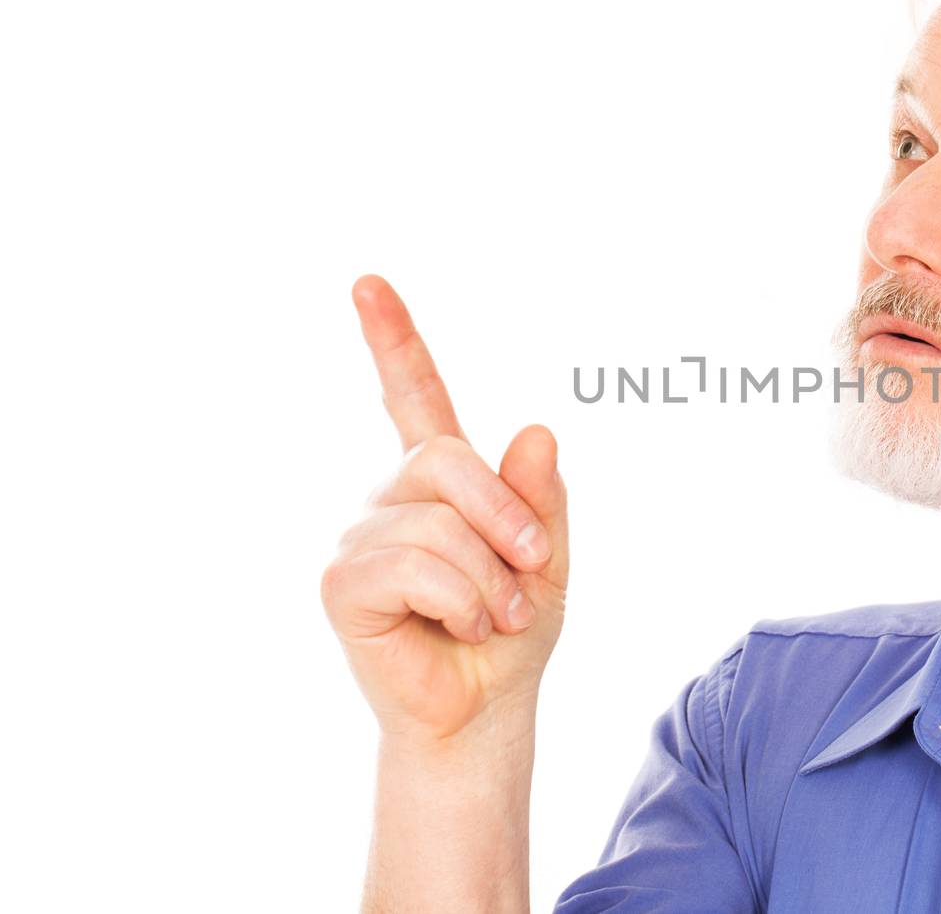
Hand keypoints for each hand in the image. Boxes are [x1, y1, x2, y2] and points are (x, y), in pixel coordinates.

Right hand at [321, 275, 569, 747]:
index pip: (413, 395)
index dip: (393, 339)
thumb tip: (538, 430)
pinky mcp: (343, 581)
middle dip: (508, 516)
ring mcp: (363, 534)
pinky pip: (415, 566)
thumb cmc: (511, 630)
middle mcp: (393, 494)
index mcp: (441, 477)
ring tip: (495, 617)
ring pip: (439, 524)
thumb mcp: (546, 557)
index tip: (369, 283)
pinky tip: (460, 630)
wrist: (484, 708)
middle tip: (535, 570)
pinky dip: (462, 603)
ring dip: (491, 580)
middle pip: (448, 459)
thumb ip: (541, 497)